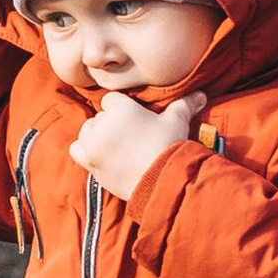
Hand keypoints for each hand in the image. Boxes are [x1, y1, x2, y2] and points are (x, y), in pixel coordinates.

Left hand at [70, 90, 200, 200]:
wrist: (162, 183)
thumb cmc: (169, 148)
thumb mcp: (177, 122)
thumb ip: (185, 105)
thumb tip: (201, 94)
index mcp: (121, 109)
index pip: (111, 100)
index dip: (122, 108)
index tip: (133, 119)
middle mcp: (103, 124)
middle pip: (99, 116)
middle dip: (111, 123)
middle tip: (129, 135)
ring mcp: (94, 145)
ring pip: (87, 130)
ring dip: (96, 135)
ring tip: (115, 144)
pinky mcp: (90, 163)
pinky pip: (76, 149)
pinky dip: (84, 149)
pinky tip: (99, 153)